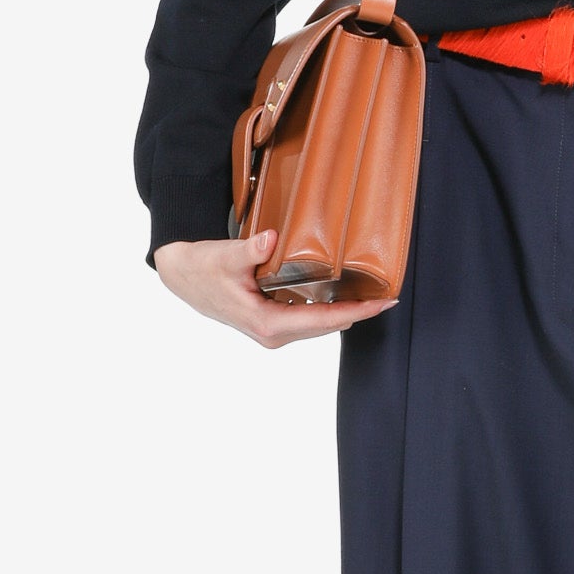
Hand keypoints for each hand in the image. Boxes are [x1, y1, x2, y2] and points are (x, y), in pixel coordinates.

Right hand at [153, 230, 398, 347]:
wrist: (183, 277)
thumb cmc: (203, 268)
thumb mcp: (225, 256)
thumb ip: (251, 249)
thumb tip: (271, 239)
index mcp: (267, 323)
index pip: (322, 320)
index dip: (355, 312)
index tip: (382, 304)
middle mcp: (274, 334)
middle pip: (327, 326)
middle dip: (358, 312)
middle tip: (390, 297)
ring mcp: (274, 331)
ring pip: (320, 324)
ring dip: (346, 311)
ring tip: (375, 296)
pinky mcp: (273, 323)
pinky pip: (310, 318)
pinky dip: (330, 308)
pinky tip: (346, 294)